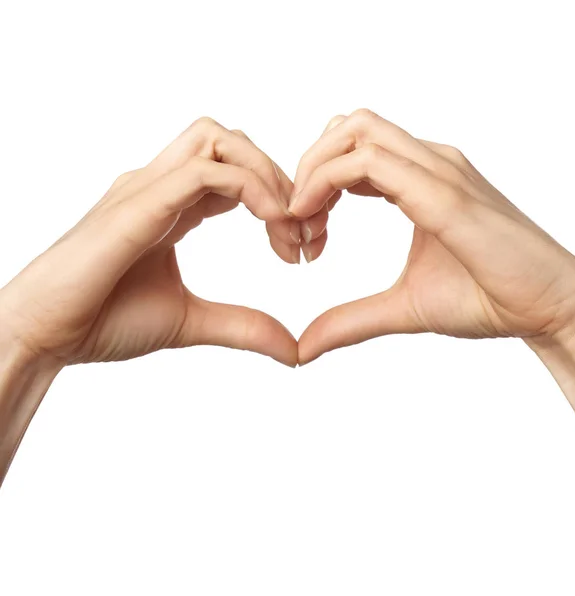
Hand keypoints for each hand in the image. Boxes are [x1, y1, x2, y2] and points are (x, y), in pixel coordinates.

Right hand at [0, 118, 296, 366]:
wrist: (45, 334)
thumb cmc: (103, 320)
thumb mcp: (191, 321)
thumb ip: (243, 327)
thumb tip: (293, 351)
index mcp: (171, 204)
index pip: (234, 173)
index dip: (277, 199)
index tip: (301, 245)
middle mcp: (159, 186)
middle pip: (231, 142)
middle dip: (278, 177)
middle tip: (304, 230)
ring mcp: (146, 189)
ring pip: (218, 140)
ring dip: (265, 174)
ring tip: (288, 222)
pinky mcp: (137, 203)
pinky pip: (202, 171)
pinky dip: (248, 186)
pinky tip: (271, 221)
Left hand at [289, 109, 574, 364]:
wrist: (546, 308)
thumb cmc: (485, 298)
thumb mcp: (401, 307)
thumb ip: (350, 320)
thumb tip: (303, 347)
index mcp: (419, 180)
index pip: (351, 150)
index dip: (313, 182)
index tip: (302, 231)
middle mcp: (428, 163)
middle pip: (347, 127)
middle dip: (307, 166)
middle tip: (295, 221)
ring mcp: (439, 171)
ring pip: (355, 131)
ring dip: (313, 171)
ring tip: (302, 222)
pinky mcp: (445, 193)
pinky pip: (372, 163)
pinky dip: (328, 182)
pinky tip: (315, 222)